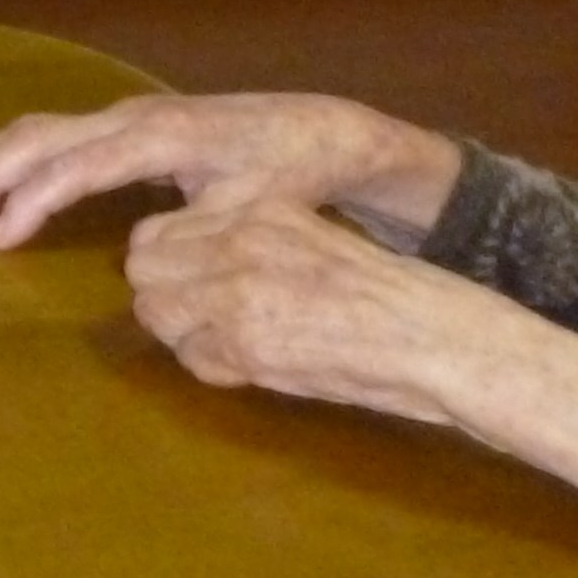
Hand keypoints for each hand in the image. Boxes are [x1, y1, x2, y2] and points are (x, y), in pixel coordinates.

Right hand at [0, 91, 463, 251]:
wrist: (319, 131)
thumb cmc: (288, 173)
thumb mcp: (252, 209)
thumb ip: (194, 230)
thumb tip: (136, 259)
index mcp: (159, 138)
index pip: (75, 167)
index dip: (31, 202)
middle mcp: (132, 117)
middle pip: (41, 137)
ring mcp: (126, 115)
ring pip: (41, 130)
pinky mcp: (128, 125)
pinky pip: (57, 134)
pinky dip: (16, 156)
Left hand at [125, 197, 577, 543]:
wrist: (434, 338)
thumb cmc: (385, 296)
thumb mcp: (309, 242)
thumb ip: (249, 244)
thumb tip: (189, 265)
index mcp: (258, 208)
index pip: (157, 228)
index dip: (169, 263)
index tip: (196, 284)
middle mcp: (238, 238)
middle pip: (142, 266)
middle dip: (164, 297)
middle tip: (205, 322)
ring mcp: (236, 289)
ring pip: (155, 311)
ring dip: (182, 334)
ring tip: (233, 346)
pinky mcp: (244, 340)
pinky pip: (191, 358)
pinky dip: (213, 368)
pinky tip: (254, 368)